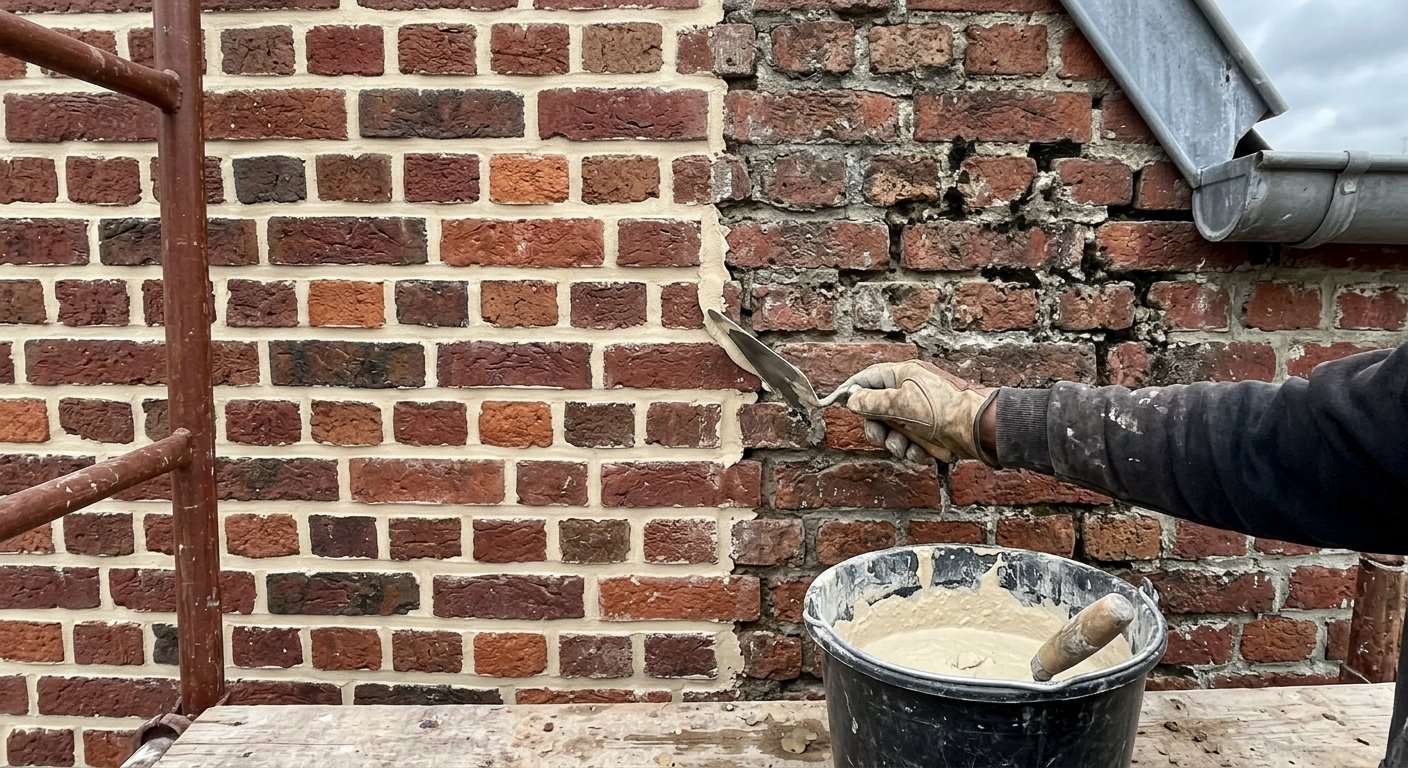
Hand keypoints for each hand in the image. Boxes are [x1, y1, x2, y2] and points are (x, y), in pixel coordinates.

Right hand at [839, 361, 996, 463]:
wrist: (980, 430)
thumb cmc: (944, 408)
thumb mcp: (901, 402)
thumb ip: (871, 402)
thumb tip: (851, 400)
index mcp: (904, 375)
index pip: (869, 377)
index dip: (851, 389)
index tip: (835, 401)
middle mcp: (910, 393)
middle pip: (877, 410)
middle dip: (877, 428)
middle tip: (880, 435)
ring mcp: (921, 415)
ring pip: (893, 433)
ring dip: (896, 444)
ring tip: (908, 447)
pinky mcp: (930, 434)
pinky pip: (910, 445)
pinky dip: (913, 452)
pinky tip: (924, 454)